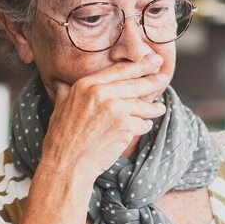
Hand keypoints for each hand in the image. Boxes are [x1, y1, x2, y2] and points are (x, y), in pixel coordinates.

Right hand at [43, 55, 169, 181]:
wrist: (67, 163)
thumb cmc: (61, 138)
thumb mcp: (60, 108)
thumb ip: (65, 92)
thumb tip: (60, 83)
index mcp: (86, 85)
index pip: (119, 70)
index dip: (138, 65)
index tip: (152, 60)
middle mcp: (101, 93)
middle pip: (135, 84)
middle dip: (152, 80)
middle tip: (164, 75)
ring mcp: (115, 109)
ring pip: (142, 105)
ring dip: (153, 108)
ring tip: (160, 108)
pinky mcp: (125, 126)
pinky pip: (142, 123)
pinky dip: (145, 125)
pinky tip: (146, 126)